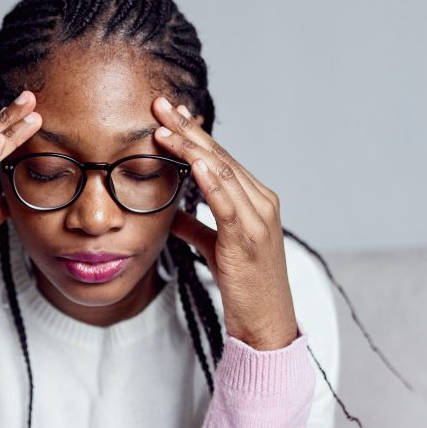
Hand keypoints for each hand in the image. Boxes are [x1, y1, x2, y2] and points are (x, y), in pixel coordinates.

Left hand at [151, 96, 298, 350]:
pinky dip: (211, 179)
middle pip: (220, 156)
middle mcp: (261, 201)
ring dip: (191, 147)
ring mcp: (259, 218)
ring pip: (222, 172)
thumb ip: (196, 226)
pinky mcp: (250, 237)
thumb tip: (172, 212)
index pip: (220, 157)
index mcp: (255, 200)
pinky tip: (194, 162)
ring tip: (163, 127)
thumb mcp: (214, 249)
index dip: (192, 134)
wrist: (266, 322)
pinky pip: (228, 202)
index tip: (167, 113)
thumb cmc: (243, 286)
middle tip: (160, 104)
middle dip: (188, 129)